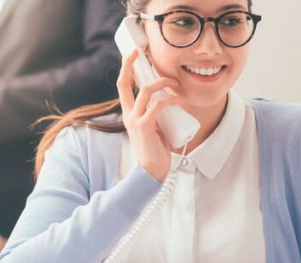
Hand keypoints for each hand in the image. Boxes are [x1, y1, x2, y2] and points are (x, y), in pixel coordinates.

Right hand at [117, 50, 180, 182]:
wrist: (152, 171)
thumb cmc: (156, 150)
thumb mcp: (154, 127)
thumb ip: (156, 114)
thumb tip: (168, 100)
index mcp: (129, 114)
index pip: (123, 86)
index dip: (126, 68)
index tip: (133, 54)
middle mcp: (129, 114)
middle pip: (124, 83)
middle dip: (130, 65)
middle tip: (140, 52)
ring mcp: (135, 119)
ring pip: (145, 90)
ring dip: (162, 82)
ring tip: (174, 83)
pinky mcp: (145, 126)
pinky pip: (157, 105)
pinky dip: (169, 99)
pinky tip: (177, 99)